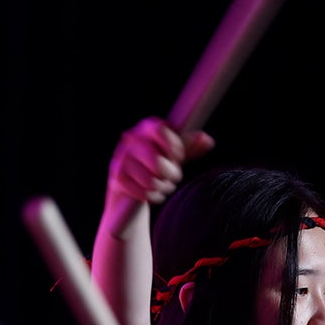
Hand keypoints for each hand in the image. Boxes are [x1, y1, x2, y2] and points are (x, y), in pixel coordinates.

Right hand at [102, 116, 215, 236]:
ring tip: (163, 185)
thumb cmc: (157, 165)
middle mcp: (131, 140)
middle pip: (157, 162)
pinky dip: (152, 196)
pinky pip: (142, 193)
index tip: (178, 157)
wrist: (130, 184)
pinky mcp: (117, 179)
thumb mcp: (174, 155)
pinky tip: (153, 193)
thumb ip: (190, 147)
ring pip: (150, 181)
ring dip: (162, 187)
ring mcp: (121, 160)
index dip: (174, 146)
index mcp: (147, 128)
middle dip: (171, 174)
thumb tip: (207, 140)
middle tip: (174, 177)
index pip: (161, 131)